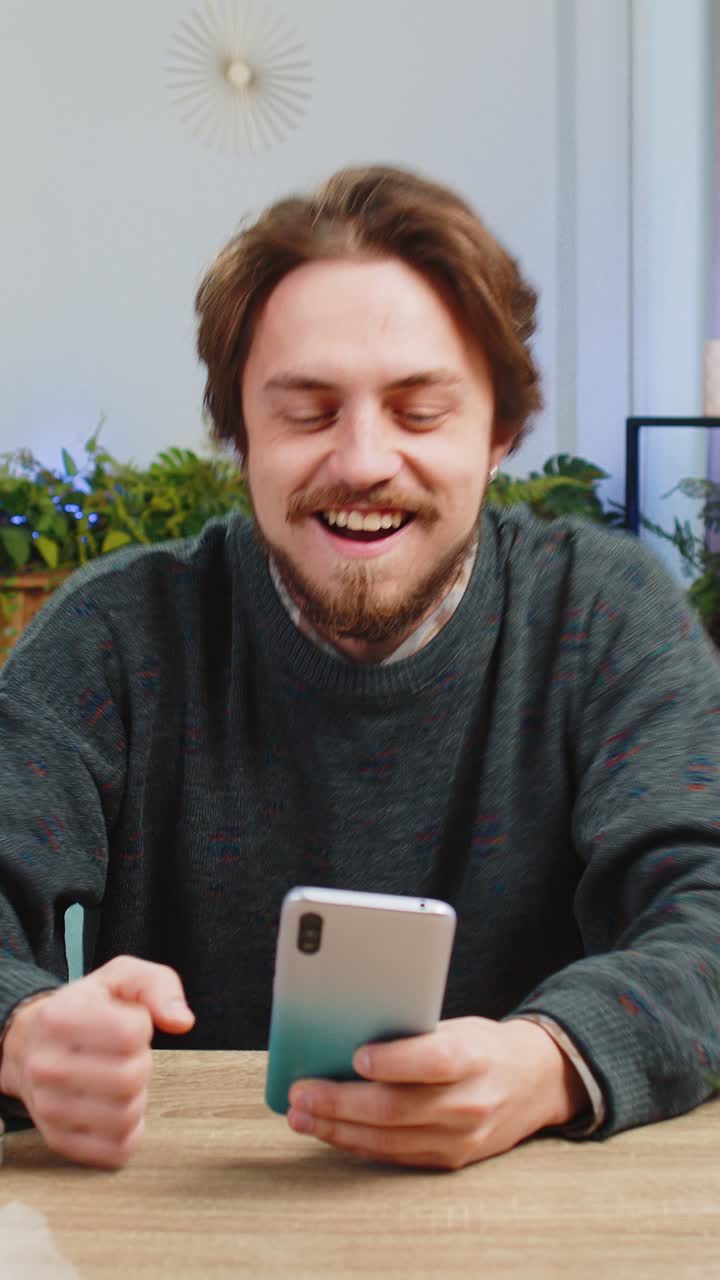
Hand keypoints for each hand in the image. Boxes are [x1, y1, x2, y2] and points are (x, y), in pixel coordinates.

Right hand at [0, 956, 194, 1168]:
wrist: (30, 1045)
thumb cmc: (85, 1009)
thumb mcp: (121, 978)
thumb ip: (158, 985)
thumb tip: (182, 1021)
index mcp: (60, 1017)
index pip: (129, 1033)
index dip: (142, 1026)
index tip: (128, 1023)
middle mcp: (46, 1065)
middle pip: (130, 1078)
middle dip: (142, 1064)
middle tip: (126, 1055)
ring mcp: (48, 1107)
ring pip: (125, 1118)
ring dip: (137, 1098)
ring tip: (119, 1079)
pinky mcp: (58, 1140)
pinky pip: (116, 1150)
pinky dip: (130, 1131)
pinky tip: (117, 1107)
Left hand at [287, 1016, 588, 1169]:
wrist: (535, 1083)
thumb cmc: (483, 1046)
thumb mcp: (458, 1027)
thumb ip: (413, 1036)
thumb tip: (346, 1038)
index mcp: (473, 1058)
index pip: (432, 1061)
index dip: (393, 1061)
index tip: (355, 1056)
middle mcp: (469, 1102)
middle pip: (397, 1108)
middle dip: (341, 1103)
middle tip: (301, 1093)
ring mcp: (461, 1138)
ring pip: (389, 1140)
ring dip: (338, 1130)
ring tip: (302, 1117)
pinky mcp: (450, 1160)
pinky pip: (396, 1156)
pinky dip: (358, 1144)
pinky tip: (330, 1131)